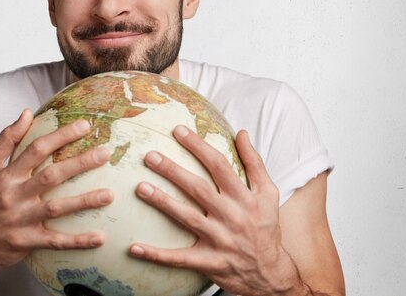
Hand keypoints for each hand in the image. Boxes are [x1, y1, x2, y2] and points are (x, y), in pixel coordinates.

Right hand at [0, 109, 113, 276]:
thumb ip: (6, 139)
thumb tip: (27, 113)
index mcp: (7, 175)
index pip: (36, 150)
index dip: (61, 136)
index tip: (84, 126)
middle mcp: (14, 196)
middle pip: (51, 176)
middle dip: (79, 164)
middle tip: (104, 154)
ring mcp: (21, 220)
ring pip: (57, 208)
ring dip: (84, 201)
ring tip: (109, 194)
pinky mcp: (27, 242)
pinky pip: (56, 241)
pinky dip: (78, 241)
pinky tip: (100, 238)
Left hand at [129, 127, 304, 295]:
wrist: (271, 273)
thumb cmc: (265, 228)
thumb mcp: (268, 194)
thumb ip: (255, 163)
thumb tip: (242, 133)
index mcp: (244, 197)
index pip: (219, 165)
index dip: (199, 146)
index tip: (177, 130)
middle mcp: (232, 216)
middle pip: (198, 188)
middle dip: (173, 171)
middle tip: (150, 156)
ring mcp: (220, 240)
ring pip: (187, 218)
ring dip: (163, 202)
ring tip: (140, 187)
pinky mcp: (210, 262)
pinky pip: (180, 259)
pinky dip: (157, 255)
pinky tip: (134, 247)